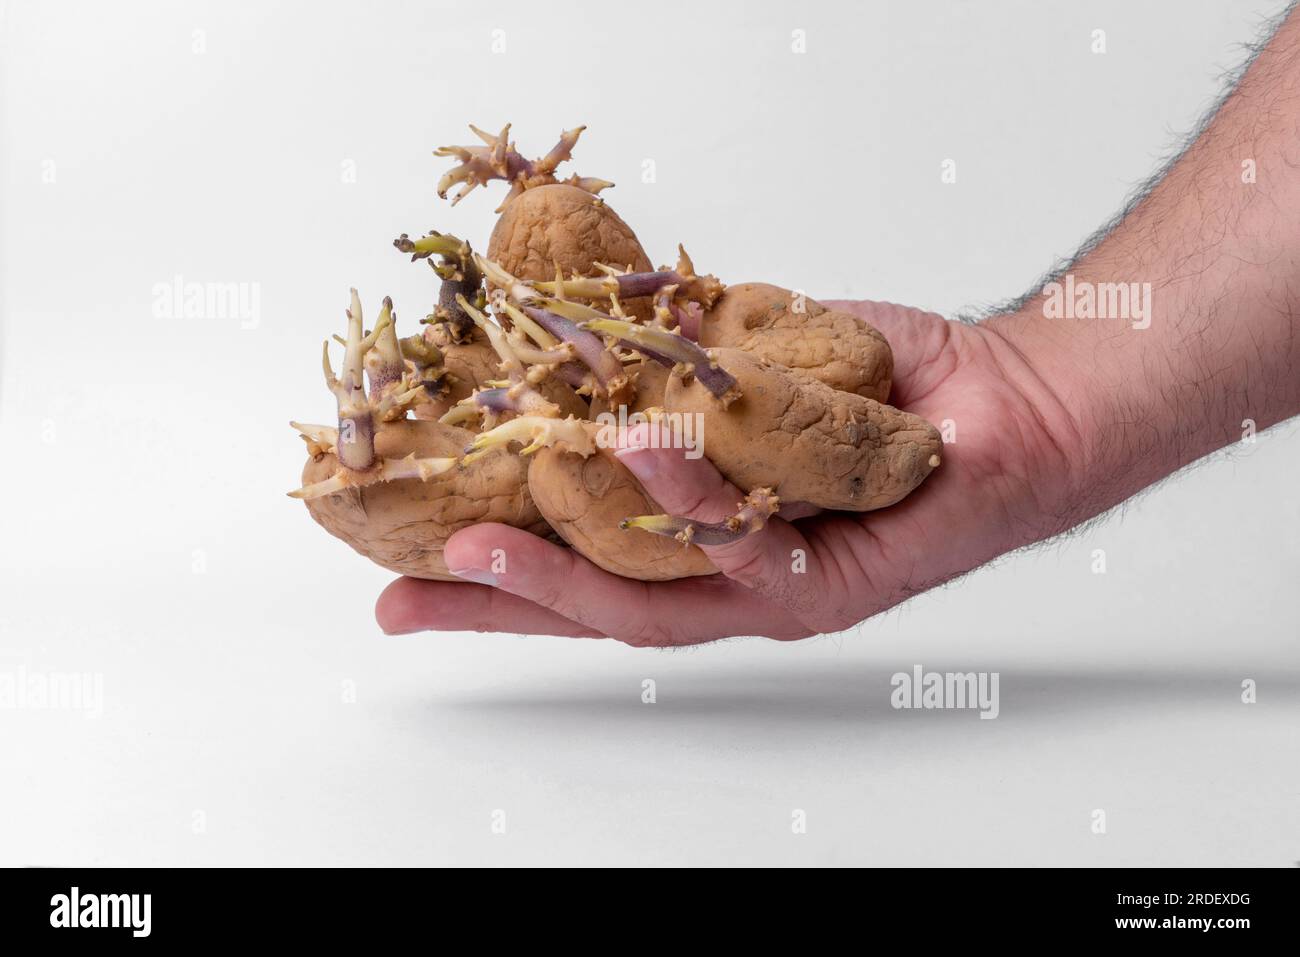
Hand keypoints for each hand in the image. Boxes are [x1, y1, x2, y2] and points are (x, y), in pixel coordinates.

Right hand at [375, 301, 1082, 644]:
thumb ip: (673, 372)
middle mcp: (731, 577)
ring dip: (561, 570)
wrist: (1005, 398)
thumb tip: (578, 341)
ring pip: (652, 596)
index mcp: (700, 534)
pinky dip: (687, 499)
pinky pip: (745, 547)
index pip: (581, 558)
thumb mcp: (749, 363)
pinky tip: (640, 448)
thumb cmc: (882, 386)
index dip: (495, 571)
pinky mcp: (831, 582)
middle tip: (409, 592)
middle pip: (593, 605)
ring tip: (482, 537)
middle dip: (497, 603)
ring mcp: (777, 590)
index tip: (404, 567)